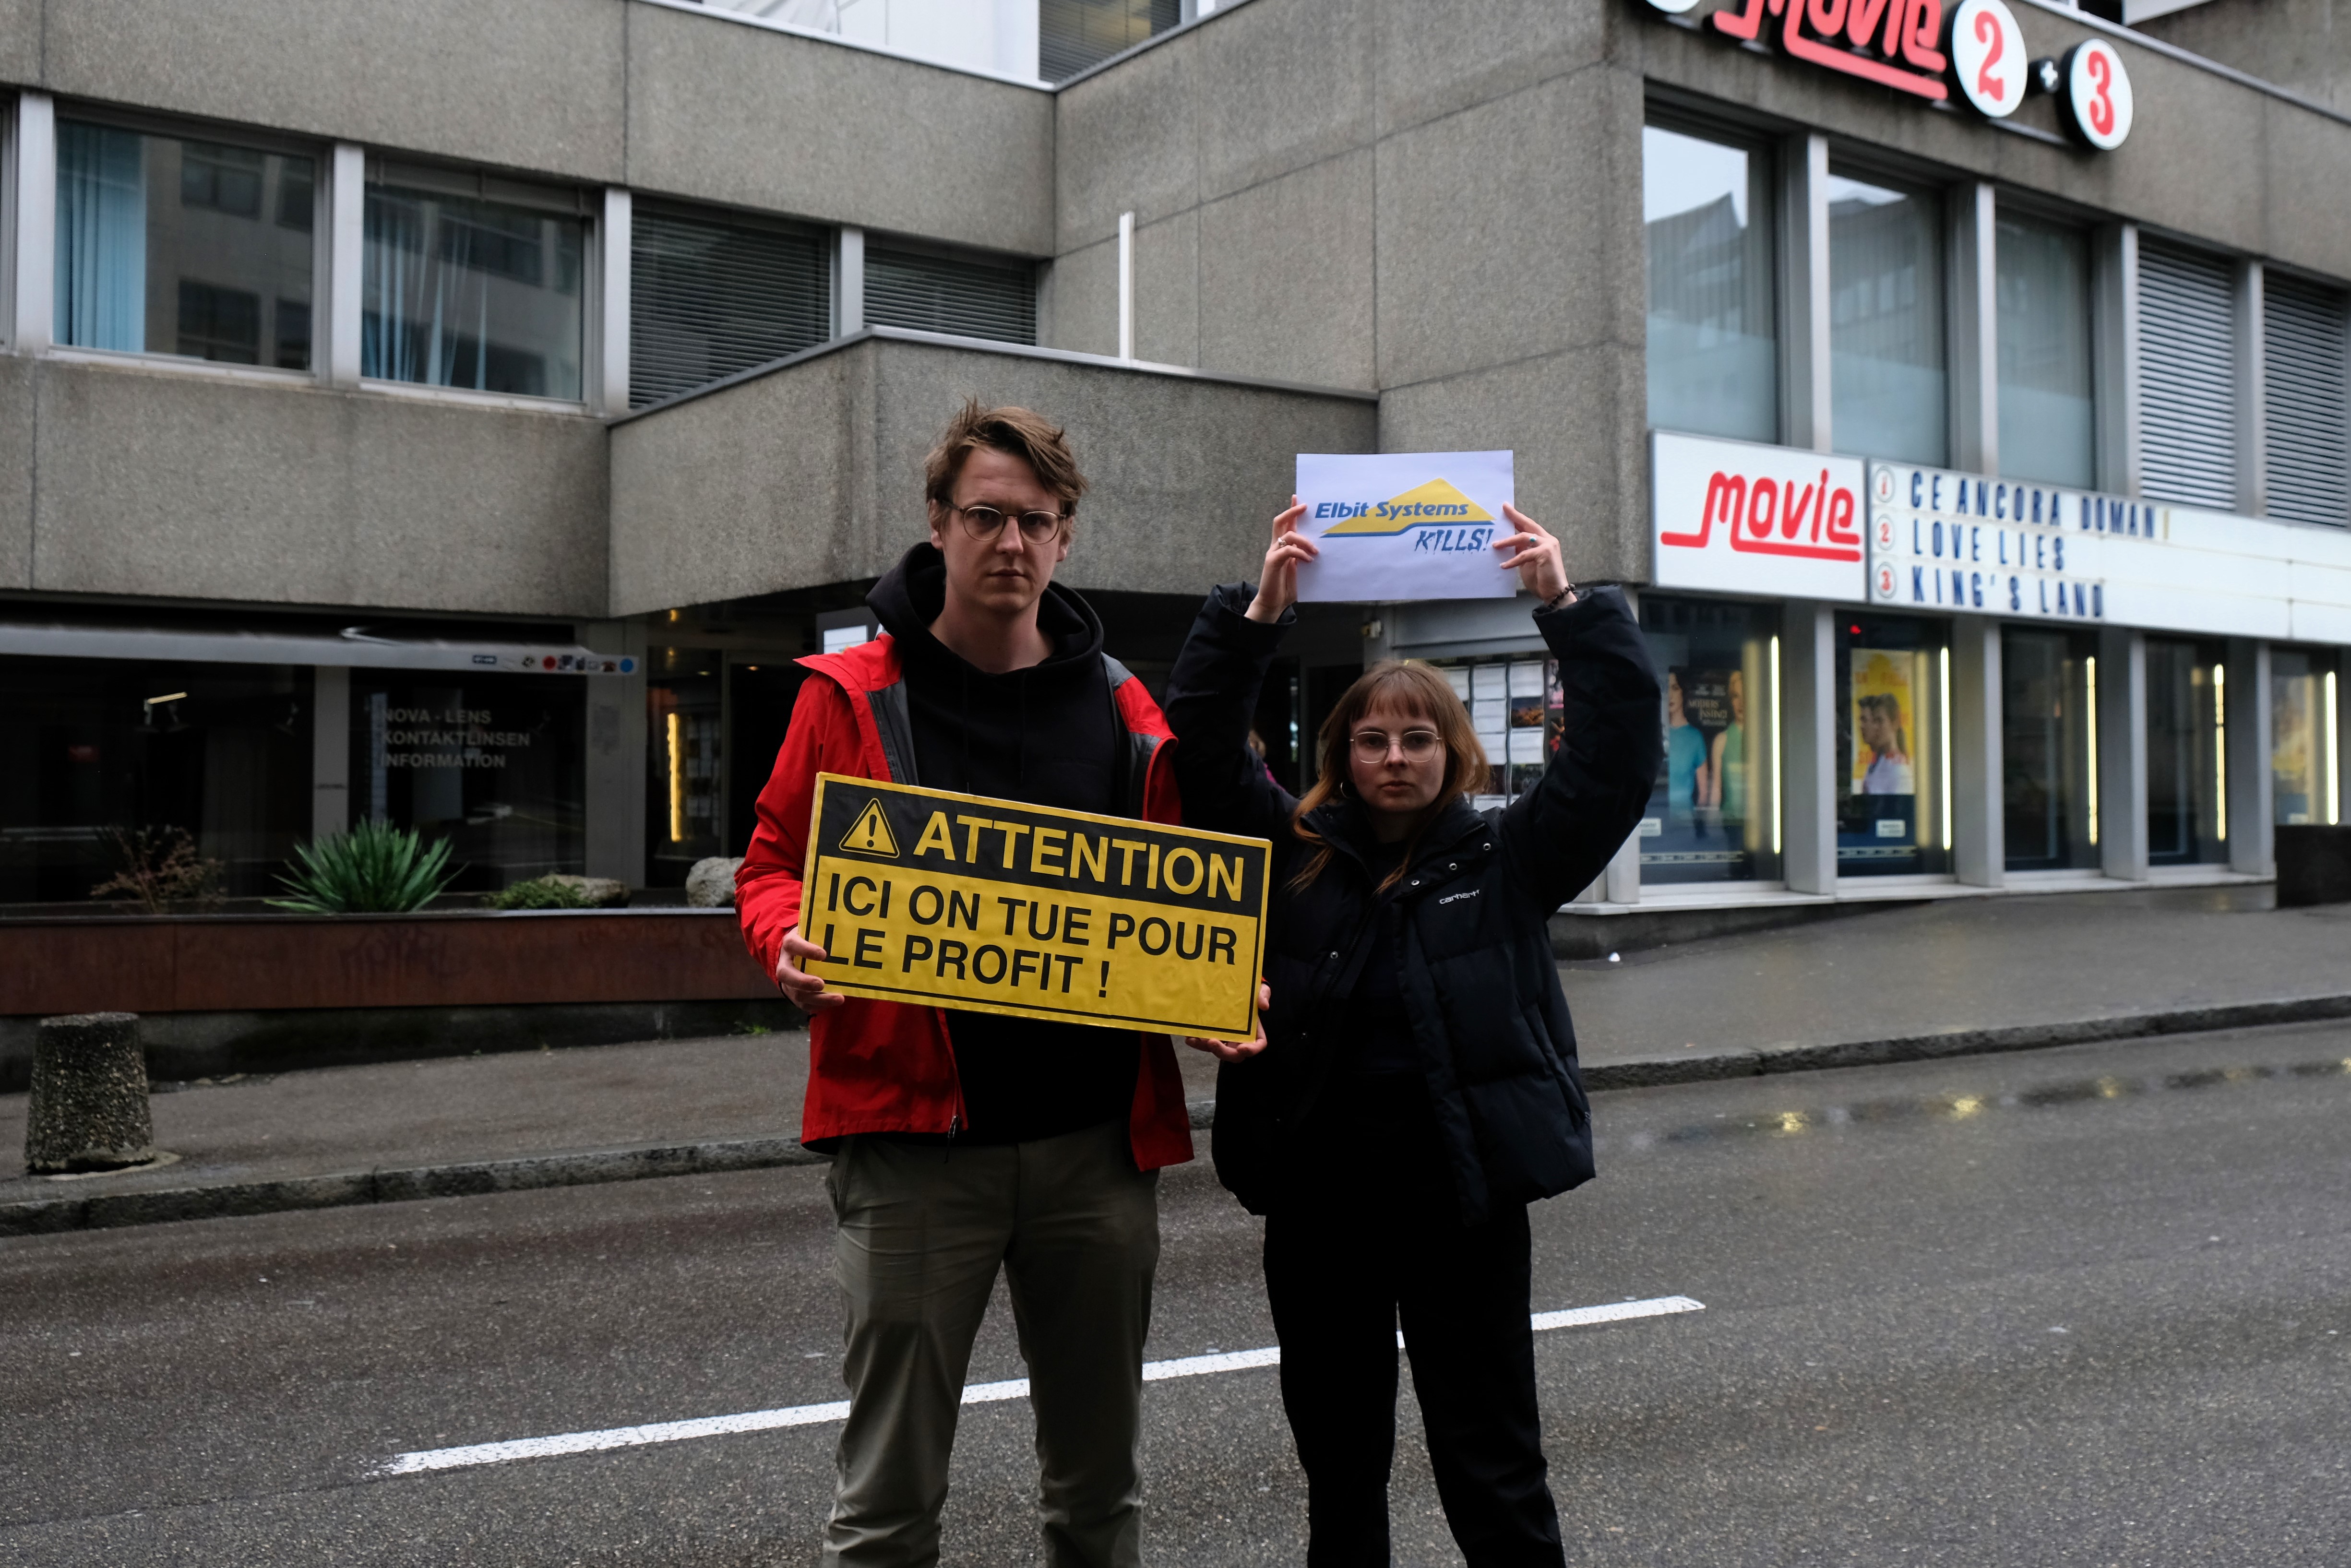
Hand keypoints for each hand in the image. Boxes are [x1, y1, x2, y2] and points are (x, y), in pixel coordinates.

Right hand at [776, 931, 845, 1012]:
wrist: (796, 954)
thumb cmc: (810, 941)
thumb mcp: (814, 932)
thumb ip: (825, 931)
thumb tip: (849, 930)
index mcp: (789, 944)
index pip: (792, 945)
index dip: (805, 950)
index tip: (823, 954)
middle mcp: (785, 964)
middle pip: (786, 975)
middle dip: (804, 981)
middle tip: (821, 984)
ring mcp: (788, 982)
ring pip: (797, 994)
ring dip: (818, 998)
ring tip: (839, 998)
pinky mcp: (795, 995)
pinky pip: (804, 1004)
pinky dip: (820, 1005)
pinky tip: (834, 1002)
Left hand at [1183, 981, 1270, 1061]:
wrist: (1236, 991)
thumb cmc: (1251, 993)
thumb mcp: (1260, 990)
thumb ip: (1263, 995)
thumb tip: (1264, 1005)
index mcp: (1255, 1032)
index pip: (1258, 1046)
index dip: (1252, 1050)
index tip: (1242, 1048)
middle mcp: (1241, 1039)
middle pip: (1235, 1054)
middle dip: (1223, 1052)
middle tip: (1212, 1042)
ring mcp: (1226, 1039)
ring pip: (1217, 1051)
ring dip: (1205, 1048)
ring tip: (1195, 1039)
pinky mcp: (1214, 1036)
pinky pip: (1206, 1043)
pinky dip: (1198, 1042)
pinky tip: (1189, 1037)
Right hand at [1245, 498, 1317, 622]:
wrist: (1273, 603)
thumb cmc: (1287, 587)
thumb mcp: (1301, 569)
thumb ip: (1306, 557)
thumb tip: (1321, 549)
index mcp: (1283, 546)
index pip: (1286, 524)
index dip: (1291, 510)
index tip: (1298, 498)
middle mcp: (1276, 546)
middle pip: (1280, 522)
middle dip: (1292, 512)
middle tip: (1304, 507)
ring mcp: (1273, 553)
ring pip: (1287, 535)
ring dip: (1304, 540)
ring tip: (1316, 551)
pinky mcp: (1272, 562)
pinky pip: (1288, 551)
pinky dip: (1300, 553)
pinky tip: (1308, 560)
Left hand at [1492, 504, 1571, 603]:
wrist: (1554, 593)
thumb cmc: (1541, 580)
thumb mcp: (1527, 563)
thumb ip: (1521, 551)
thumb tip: (1510, 543)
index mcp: (1545, 541)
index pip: (1529, 526)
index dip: (1518, 517)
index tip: (1507, 509)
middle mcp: (1548, 540)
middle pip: (1528, 524)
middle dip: (1515, 516)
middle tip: (1503, 509)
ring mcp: (1548, 545)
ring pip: (1524, 537)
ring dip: (1507, 541)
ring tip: (1495, 546)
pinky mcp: (1545, 553)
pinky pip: (1524, 554)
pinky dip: (1513, 560)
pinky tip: (1504, 565)